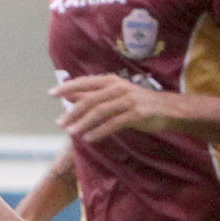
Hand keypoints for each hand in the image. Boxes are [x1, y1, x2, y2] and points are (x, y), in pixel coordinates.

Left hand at [53, 73, 183, 143]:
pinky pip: (114, 123)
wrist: (168, 109)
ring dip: (83, 123)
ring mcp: (128, 100)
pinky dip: (99, 131)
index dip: (68, 87)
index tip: (51, 93)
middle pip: (91, 100)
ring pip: (100, 112)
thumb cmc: (137, 102)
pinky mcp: (136, 114)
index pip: (86, 82)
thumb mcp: (114, 96)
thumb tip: (69, 96)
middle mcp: (119, 88)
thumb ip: (92, 96)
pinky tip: (89, 138)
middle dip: (73, 112)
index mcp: (112, 81)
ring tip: (71, 132)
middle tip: (60, 123)